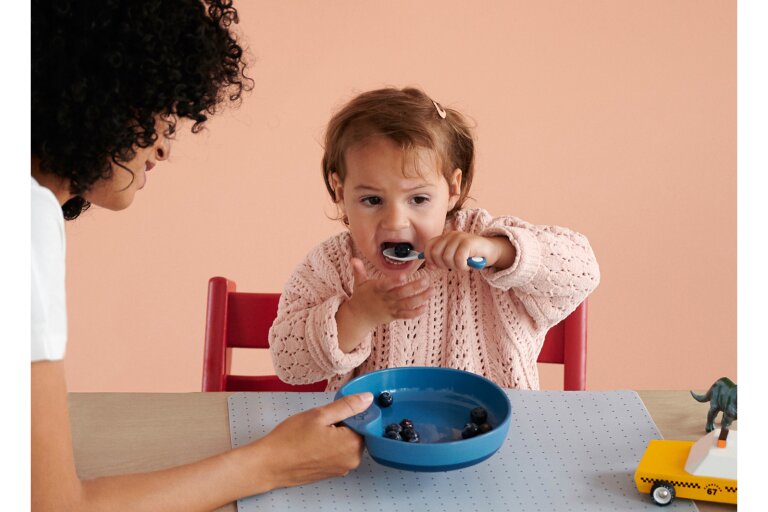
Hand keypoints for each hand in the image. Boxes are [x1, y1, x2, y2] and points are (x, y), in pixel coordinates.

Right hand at [252, 392, 372, 490]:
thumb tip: (367, 399)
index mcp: (352, 445)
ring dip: (334, 434)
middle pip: (356, 432)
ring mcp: (341, 469)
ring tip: (313, 433)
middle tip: (320, 422)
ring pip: (345, 442)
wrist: (269, 464)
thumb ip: (347, 406)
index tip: (333, 412)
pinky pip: (337, 453)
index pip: (363, 421)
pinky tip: (312, 443)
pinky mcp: (332, 472)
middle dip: (342, 424)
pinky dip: (328, 445)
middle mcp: (352, 461)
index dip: (348, 412)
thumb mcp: (320, 415)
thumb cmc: (290, 440)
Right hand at [347, 257, 431, 326]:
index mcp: (377, 289)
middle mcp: (385, 299)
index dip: (395, 281)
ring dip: (420, 298)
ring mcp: (391, 308)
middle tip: (426, 280)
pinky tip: (425, 307)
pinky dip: (415, 313)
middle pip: (402, 294)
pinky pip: (406, 315)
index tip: (405, 275)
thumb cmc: (361, 296)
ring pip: (407, 304)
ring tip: (431, 291)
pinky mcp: (394, 316)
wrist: (359, 317)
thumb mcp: (359, 282)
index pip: (387, 284)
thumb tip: (353, 258)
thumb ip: (358, 270)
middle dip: (415, 287)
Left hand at [424, 232, 514, 270]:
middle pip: (435, 254)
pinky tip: (467, 266)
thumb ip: (440, 259)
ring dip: (454, 267)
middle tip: (453, 266)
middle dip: (442, 265)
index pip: (428, 247)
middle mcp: (450, 235)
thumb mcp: (453, 256)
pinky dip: (462, 266)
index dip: (429, 259)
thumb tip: (428, 266)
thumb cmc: (471, 255)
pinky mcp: (468, 243)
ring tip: (462, 265)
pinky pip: (458, 259)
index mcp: (445, 237)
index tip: (435, 267)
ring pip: (446, 258)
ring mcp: (459, 237)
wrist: (491, 250)